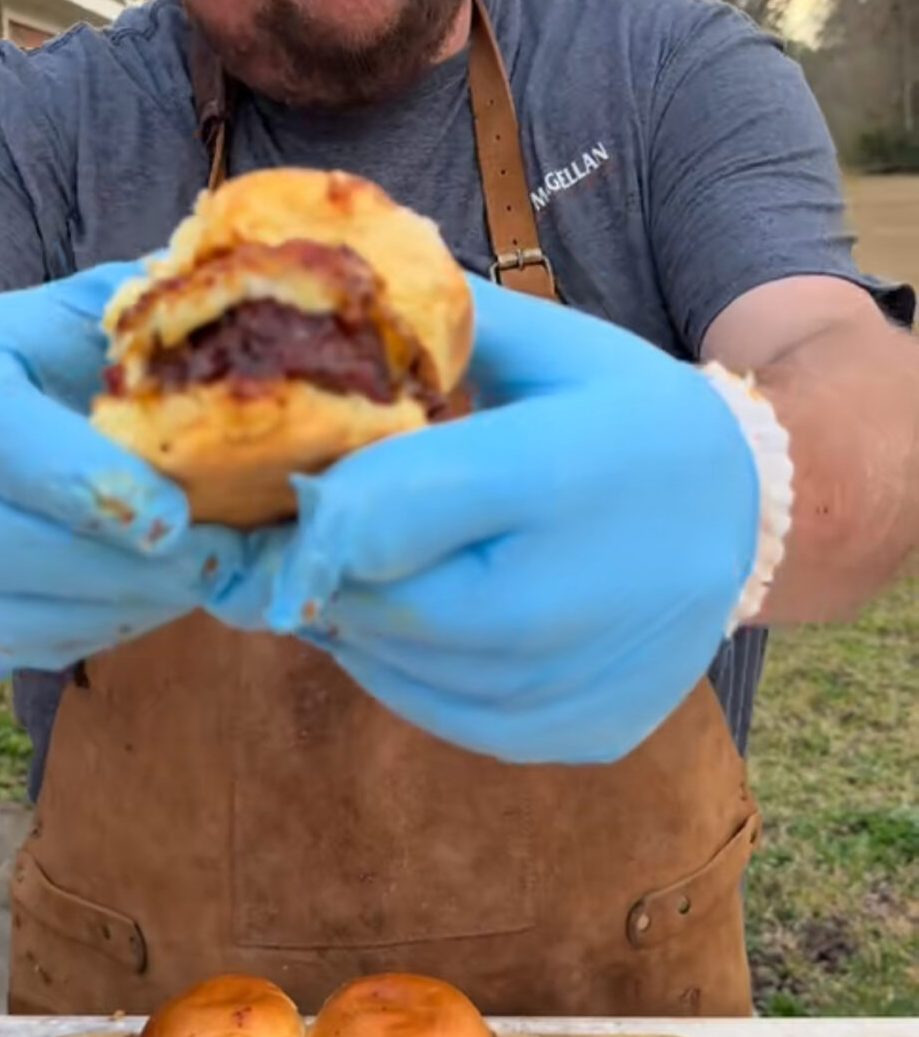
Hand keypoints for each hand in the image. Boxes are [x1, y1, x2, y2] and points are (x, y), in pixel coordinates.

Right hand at [0, 266, 282, 677]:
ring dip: (110, 611)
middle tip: (214, 564)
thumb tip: (262, 348)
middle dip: (116, 568)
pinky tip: (137, 602)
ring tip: (192, 584)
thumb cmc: (75, 350)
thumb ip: (165, 327)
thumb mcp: (112, 313)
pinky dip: (77, 636)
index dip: (83, 483)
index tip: (175, 515)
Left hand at [263, 276, 759, 762]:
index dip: (310, 506)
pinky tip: (415, 623)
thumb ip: (439, 331)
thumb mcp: (552, 346)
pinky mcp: (585, 729)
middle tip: (302, 536)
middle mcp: (566, 592)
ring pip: (400, 669)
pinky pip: (451, 718)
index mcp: (549, 472)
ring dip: (354, 623)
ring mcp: (578, 676)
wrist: (750, 511)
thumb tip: (322, 307)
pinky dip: (408, 674)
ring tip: (359, 572)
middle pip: (377, 602)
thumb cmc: (629, 414)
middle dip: (322, 569)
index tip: (286, 487)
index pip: (373, 514)